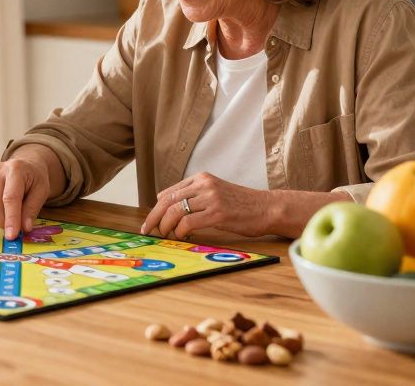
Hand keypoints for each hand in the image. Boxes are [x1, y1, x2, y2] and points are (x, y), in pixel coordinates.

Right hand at [0, 155, 49, 240]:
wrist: (25, 165)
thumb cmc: (34, 179)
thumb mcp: (42, 191)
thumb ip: (32, 209)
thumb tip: (24, 228)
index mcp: (15, 170)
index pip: (10, 198)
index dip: (11, 219)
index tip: (12, 236)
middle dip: (2, 222)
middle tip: (14, 230)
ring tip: (8, 219)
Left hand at [141, 172, 271, 239]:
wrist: (267, 208)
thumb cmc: (241, 205)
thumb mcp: (215, 193)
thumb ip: (194, 196)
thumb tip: (168, 205)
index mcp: (202, 178)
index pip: (169, 193)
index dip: (156, 209)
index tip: (150, 222)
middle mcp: (204, 185)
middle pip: (168, 201)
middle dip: (153, 217)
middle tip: (147, 230)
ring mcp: (211, 198)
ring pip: (175, 211)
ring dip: (165, 226)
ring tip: (165, 235)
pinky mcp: (218, 213)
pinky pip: (189, 222)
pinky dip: (180, 231)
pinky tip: (182, 236)